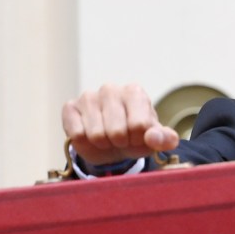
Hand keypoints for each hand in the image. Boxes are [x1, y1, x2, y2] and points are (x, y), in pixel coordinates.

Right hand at [61, 83, 179, 165]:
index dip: (139, 139)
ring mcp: (88, 96)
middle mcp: (111, 89)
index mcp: (135, 92)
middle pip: (117, 132)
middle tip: (120, 139)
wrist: (111, 142)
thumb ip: (164, 139)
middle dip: (120, 143)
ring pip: (96, 134)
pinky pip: (77, 134)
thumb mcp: (154, 140)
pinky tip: (90, 136)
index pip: (139, 125)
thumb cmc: (136, 137)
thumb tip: (155, 138)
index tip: (137, 137)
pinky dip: (85, 143)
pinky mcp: (70, 107)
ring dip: (103, 144)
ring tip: (106, 138)